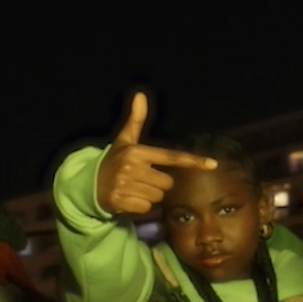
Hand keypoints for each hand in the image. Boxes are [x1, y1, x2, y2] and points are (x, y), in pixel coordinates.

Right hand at [97, 93, 217, 214]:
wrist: (89, 184)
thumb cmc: (114, 160)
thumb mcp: (124, 140)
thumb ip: (135, 119)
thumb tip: (140, 94)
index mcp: (136, 151)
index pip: (171, 157)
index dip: (193, 161)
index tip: (213, 164)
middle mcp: (131, 167)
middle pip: (167, 183)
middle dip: (158, 184)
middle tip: (141, 179)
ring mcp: (125, 185)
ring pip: (158, 196)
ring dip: (149, 195)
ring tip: (134, 188)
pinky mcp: (121, 201)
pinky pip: (146, 208)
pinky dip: (140, 207)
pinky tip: (129, 199)